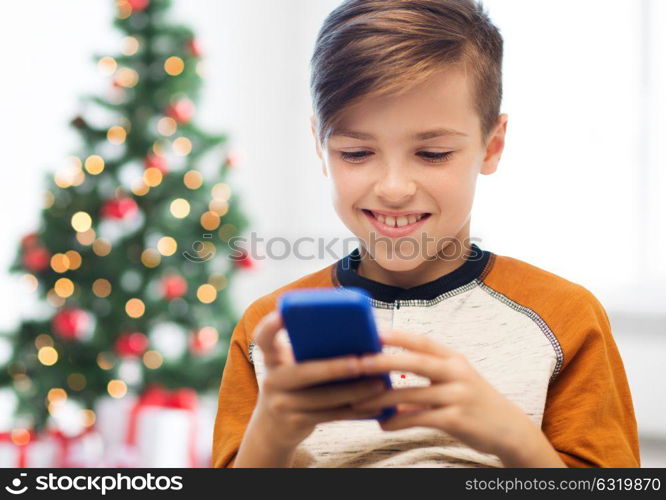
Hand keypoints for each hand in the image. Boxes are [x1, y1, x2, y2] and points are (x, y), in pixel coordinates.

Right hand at [249, 310, 386, 451]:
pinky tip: (374, 407)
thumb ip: (311, 352)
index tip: (283, 314)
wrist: (273, 428)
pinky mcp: (294, 423)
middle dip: (334, 368)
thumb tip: (360, 338)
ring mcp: (281, 404)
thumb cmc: (295, 386)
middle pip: (303, 372)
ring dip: (354, 392)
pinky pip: (330, 416)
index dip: (270, 325)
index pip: (264, 337)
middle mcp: (272, 379)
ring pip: (322, 398)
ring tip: (378, 384)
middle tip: (360, 363)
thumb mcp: (292, 366)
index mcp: (272, 358)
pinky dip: (354, 411)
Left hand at [350, 329, 540, 460]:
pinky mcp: (456, 419)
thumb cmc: (473, 400)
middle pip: (415, 361)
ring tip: (358, 402)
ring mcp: (458, 395)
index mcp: (453, 358)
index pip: (422, 341)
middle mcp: (456, 372)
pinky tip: (382, 424)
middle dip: (384, 361)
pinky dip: (398, 422)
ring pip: (412, 394)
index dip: (397, 335)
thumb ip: (425, 374)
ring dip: (382, 399)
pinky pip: (420, 418)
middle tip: (357, 362)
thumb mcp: (454, 380)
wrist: (509, 429)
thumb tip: (386, 375)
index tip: (371, 331)